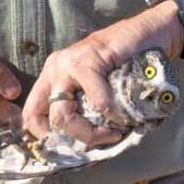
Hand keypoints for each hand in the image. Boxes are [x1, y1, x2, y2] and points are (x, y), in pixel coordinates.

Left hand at [22, 1, 182, 146]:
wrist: (151, 32)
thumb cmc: (128, 64)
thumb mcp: (100, 88)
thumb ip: (89, 110)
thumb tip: (86, 151)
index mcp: (52, 77)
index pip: (31, 115)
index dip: (46, 139)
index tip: (73, 149)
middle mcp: (54, 69)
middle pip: (44, 119)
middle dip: (73, 140)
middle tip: (100, 142)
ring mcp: (67, 63)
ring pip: (62, 115)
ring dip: (90, 133)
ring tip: (114, 133)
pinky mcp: (87, 60)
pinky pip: (95, 101)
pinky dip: (111, 113)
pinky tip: (122, 113)